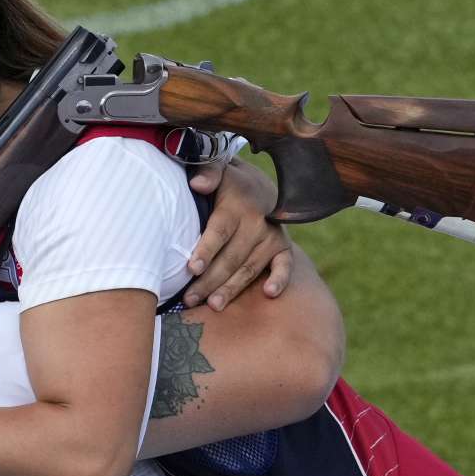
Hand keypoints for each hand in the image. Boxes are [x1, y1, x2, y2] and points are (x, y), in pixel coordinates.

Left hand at [185, 158, 292, 309]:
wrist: (260, 187)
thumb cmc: (228, 184)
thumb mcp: (218, 170)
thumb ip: (207, 172)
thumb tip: (197, 183)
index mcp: (237, 205)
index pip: (220, 230)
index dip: (206, 249)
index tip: (192, 268)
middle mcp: (256, 224)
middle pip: (231, 257)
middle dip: (209, 280)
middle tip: (190, 299)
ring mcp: (272, 237)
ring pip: (249, 268)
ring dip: (231, 289)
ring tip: (213, 305)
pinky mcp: (283, 249)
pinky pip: (284, 266)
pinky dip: (279, 280)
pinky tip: (269, 293)